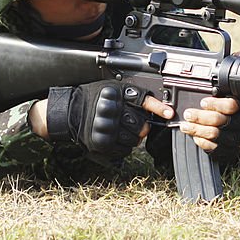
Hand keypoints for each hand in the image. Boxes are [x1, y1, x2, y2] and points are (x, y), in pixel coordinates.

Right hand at [31, 83, 173, 149]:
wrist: (70, 113)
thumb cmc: (94, 99)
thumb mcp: (114, 89)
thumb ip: (136, 96)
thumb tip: (162, 109)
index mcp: (113, 94)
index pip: (142, 101)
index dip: (158, 108)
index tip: (169, 113)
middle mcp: (109, 111)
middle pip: (142, 125)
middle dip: (141, 126)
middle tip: (131, 122)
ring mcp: (105, 128)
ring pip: (135, 140)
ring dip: (132, 137)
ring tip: (120, 128)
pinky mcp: (101, 142)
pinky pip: (124, 150)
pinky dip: (123, 146)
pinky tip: (114, 137)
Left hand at [179, 97, 239, 151]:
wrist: (234, 126)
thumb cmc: (224, 107)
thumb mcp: (221, 96)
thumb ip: (214, 94)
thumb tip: (201, 93)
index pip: (233, 105)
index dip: (216, 104)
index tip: (203, 103)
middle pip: (225, 121)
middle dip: (202, 118)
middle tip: (189, 114)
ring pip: (219, 135)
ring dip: (199, 130)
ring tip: (186, 126)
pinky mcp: (234, 149)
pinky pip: (218, 148)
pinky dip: (204, 142)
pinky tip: (196, 137)